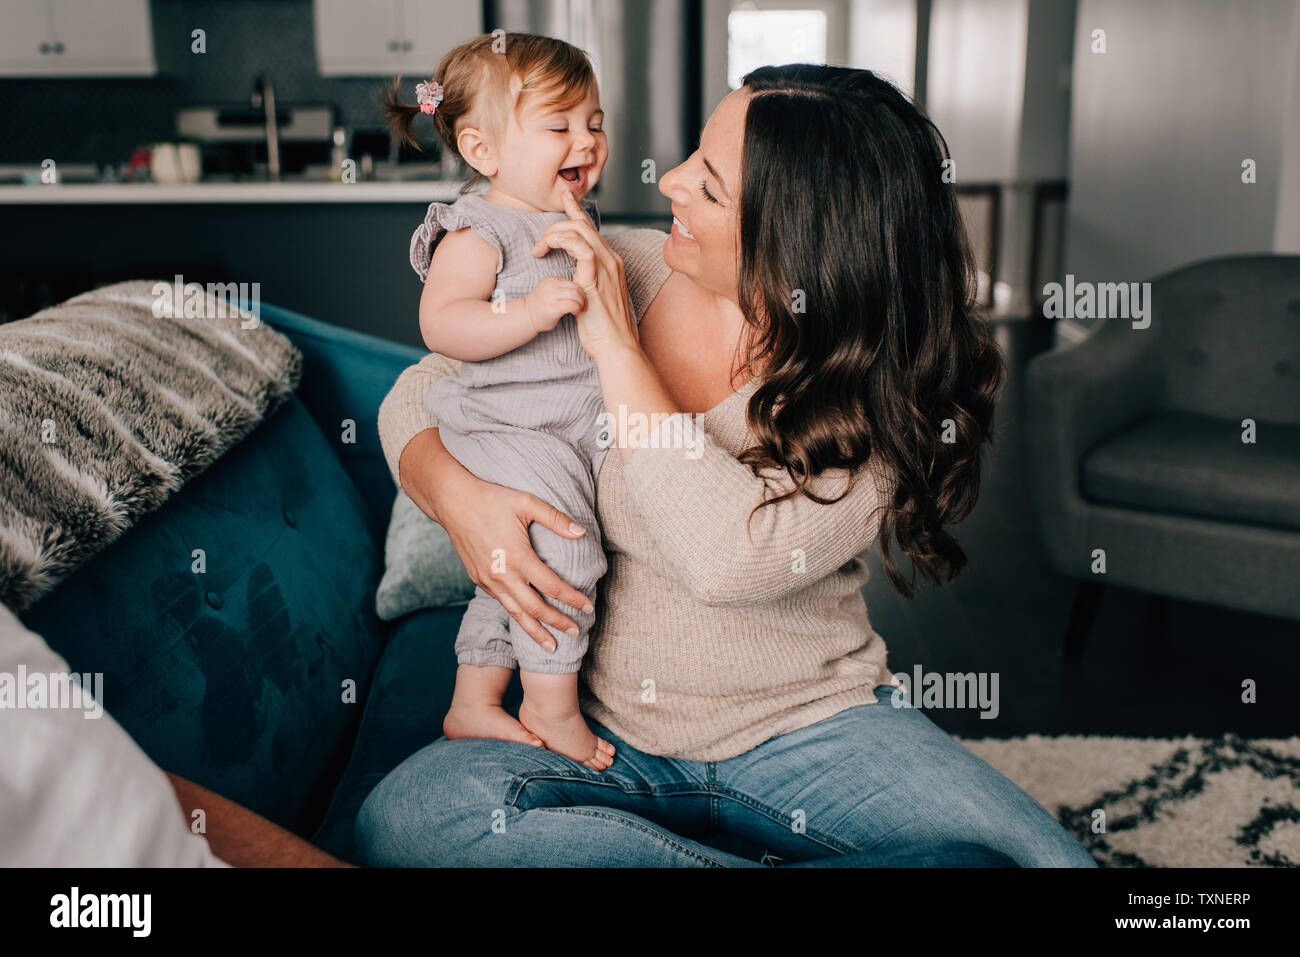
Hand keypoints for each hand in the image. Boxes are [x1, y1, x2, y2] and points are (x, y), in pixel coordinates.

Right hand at [399, 429, 593, 649]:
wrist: (453, 501)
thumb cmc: (492, 499)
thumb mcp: (526, 503)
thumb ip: (555, 519)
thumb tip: (582, 533)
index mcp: (518, 557)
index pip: (551, 586)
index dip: (572, 599)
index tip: (588, 608)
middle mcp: (502, 574)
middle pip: (534, 608)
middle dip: (556, 623)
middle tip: (575, 632)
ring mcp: (488, 580)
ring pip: (515, 613)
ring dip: (534, 630)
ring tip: (551, 645)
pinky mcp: (478, 579)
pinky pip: (501, 603)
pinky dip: (516, 616)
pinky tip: (527, 621)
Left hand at [531, 190, 639, 359]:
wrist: (616, 347)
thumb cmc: (603, 329)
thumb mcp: (594, 299)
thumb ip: (586, 283)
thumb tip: (574, 279)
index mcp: (611, 263)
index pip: (591, 229)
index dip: (577, 211)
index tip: (565, 197)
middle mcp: (610, 261)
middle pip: (583, 225)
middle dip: (556, 225)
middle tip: (540, 244)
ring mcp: (605, 269)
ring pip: (580, 231)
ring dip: (554, 234)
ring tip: (540, 249)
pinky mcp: (596, 281)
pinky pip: (582, 250)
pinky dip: (564, 243)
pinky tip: (551, 249)